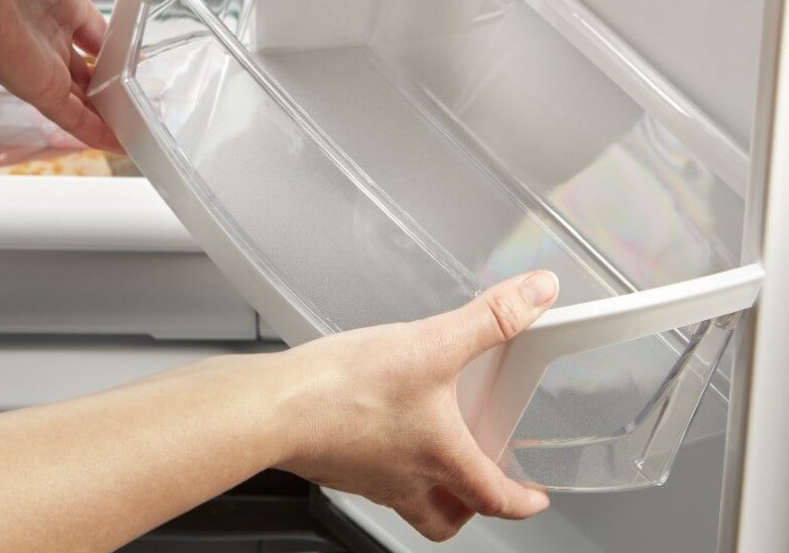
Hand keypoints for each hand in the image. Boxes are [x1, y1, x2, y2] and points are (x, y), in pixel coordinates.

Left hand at [0, 0, 196, 151]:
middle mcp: (55, 35)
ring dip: (114, 114)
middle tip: (153, 98)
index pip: (101, 31)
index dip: (124, 46)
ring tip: (147, 128)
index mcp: (65, 0)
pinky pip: (73, 117)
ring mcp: (47, 64)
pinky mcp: (38, 88)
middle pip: (95, 69)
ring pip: (87, 98)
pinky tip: (123, 144)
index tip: (147, 58)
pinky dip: (97, 133)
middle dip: (121, 85)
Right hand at [272, 269, 558, 540]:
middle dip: (469, 506)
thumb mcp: (434, 343)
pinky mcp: (335, 459)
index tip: (535, 499)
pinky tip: (381, 418)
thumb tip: (538, 295)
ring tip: (431, 447)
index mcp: (439, 458)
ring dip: (428, 483)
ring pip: (408, 499)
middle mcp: (404, 478)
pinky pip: (372, 473)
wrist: (274, 406)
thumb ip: (491, 317)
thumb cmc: (346, 390)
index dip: (522, 502)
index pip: (494, 500)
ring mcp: (366, 475)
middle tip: (479, 484)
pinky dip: (388, 458)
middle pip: (446, 517)